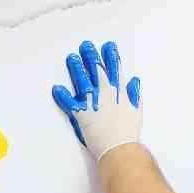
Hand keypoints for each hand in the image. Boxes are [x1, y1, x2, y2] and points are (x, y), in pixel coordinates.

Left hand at [52, 40, 141, 159]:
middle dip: (91, 56)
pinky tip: (56, 88)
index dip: (110, 56)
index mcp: (119, 91)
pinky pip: (68, 102)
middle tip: (86, 46)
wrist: (119, 147)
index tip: (107, 46)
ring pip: (82, 80)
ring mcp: (92, 101)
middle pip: (96, 69)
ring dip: (76, 68)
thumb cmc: (128, 131)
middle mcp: (105, 92)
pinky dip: (62, 96)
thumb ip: (134, 93)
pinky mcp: (80, 113)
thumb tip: (134, 81)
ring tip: (72, 58)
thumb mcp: (136, 109)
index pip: (114, 68)